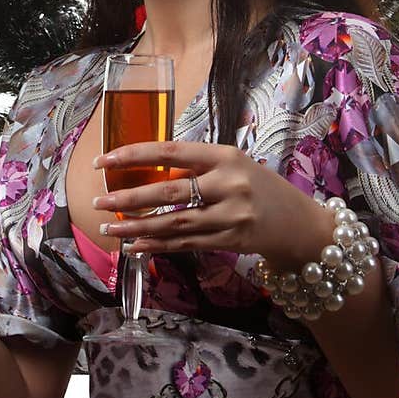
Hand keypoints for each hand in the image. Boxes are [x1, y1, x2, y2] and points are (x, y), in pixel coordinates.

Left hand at [92, 140, 330, 269]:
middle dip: (128, 197)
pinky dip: (157, 245)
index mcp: (225, 156)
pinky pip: (185, 243)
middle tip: (99, 201)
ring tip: (109, 227)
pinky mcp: (230, 241)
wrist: (299, 222)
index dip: (133, 155)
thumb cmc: (259, 186)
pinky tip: (135, 245)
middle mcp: (228, 184)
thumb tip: (146, 171)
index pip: (170, 152)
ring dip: (137, 227)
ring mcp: (230, 215)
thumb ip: (196, 167)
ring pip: (173, 223)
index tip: (103, 160)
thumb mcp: (233, 164)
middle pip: (168, 192)